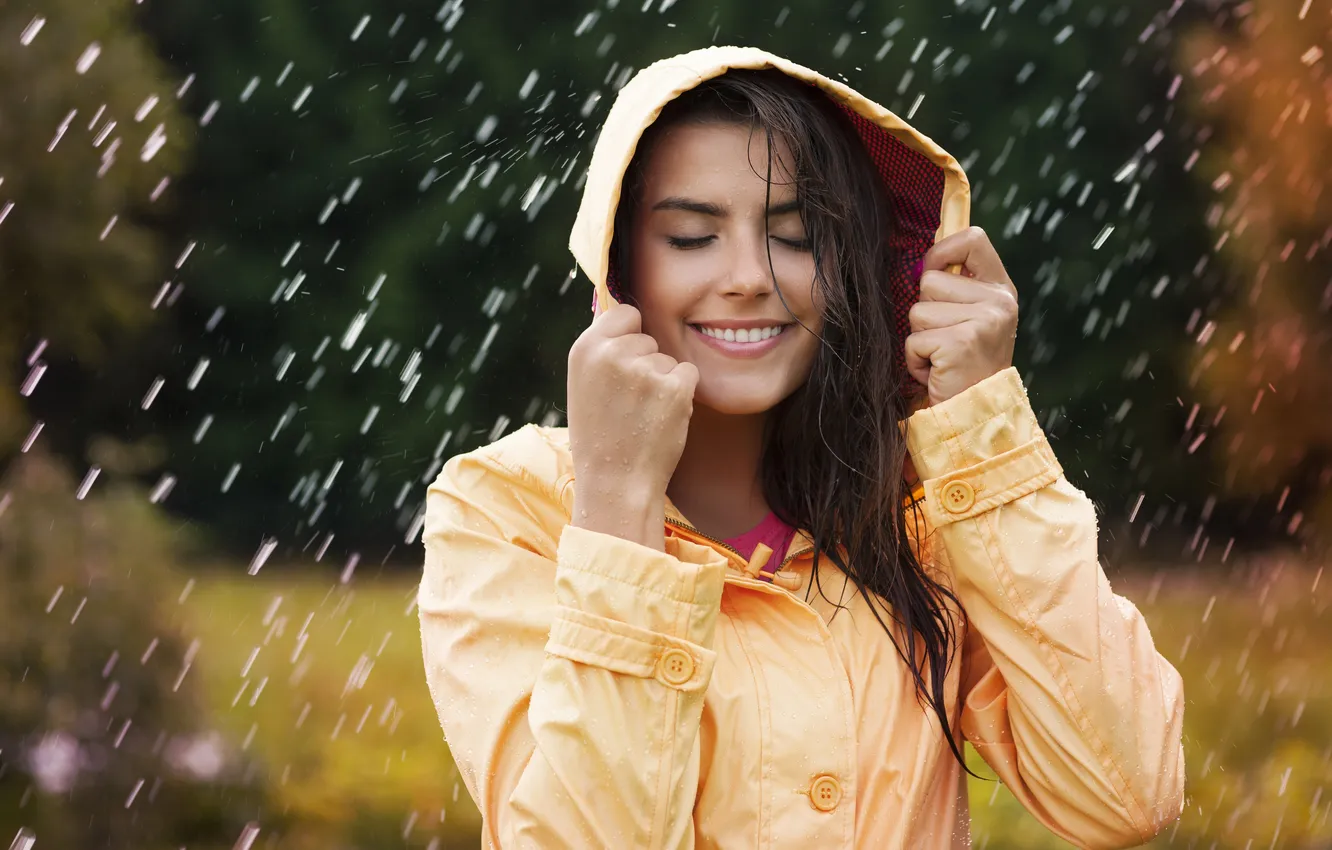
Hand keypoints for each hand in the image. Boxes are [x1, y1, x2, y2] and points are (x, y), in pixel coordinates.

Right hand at [567, 304, 698, 547]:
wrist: (616, 483)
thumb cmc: (600, 437)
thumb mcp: (584, 385)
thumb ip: (602, 351)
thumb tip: (628, 318)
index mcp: (585, 349)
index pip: (624, 313)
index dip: (630, 336)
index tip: (624, 362)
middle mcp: (612, 353)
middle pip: (648, 339)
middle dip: (646, 364)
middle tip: (628, 403)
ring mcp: (645, 369)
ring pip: (668, 359)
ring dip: (662, 383)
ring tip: (641, 415)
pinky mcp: (675, 387)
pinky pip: (688, 374)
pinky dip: (682, 394)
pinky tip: (661, 418)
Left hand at [905, 227, 1018, 406]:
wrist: (974, 412)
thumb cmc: (964, 363)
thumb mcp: (970, 316)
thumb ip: (955, 285)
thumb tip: (923, 257)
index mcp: (1001, 289)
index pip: (973, 239)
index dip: (942, 251)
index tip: (934, 272)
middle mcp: (998, 302)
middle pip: (929, 281)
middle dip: (925, 313)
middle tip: (945, 339)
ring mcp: (983, 322)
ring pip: (917, 311)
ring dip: (919, 338)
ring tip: (941, 357)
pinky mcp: (961, 344)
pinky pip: (913, 339)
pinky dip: (915, 360)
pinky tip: (936, 371)